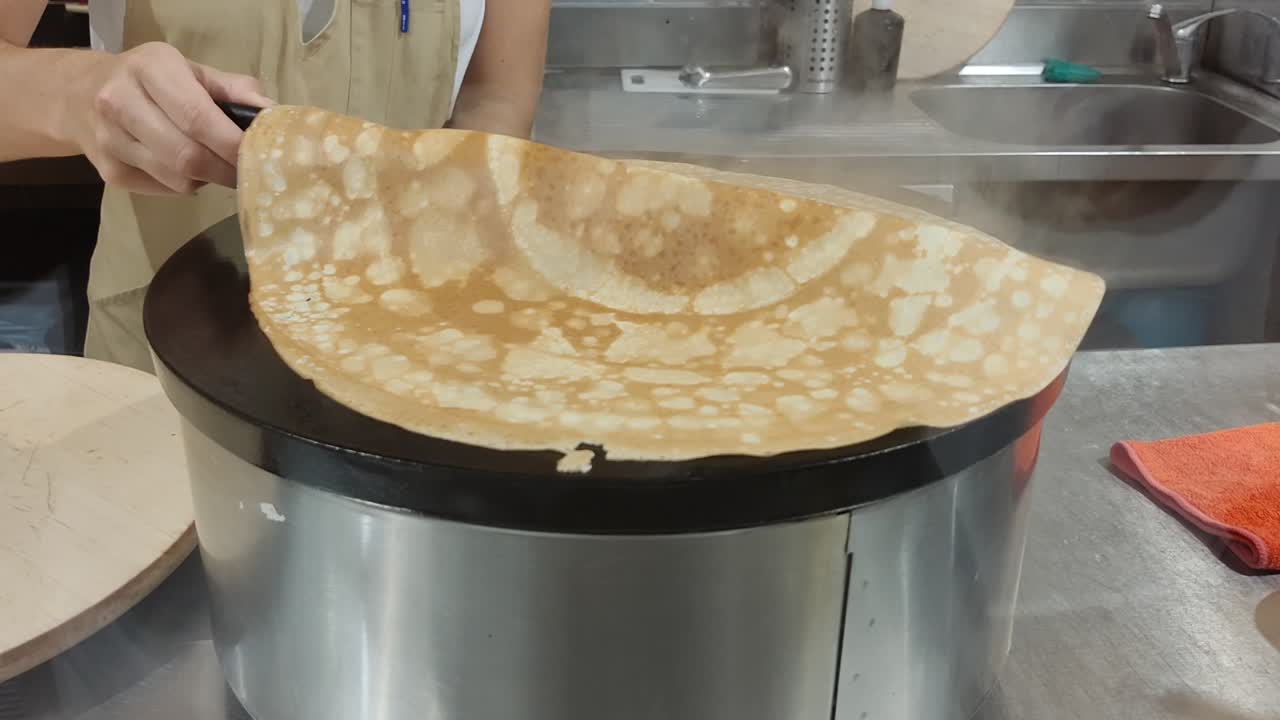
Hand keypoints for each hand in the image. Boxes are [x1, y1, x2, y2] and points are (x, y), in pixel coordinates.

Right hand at [69, 42, 272, 193]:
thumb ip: (233, 89)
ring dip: (207, 179)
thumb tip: (272, 114)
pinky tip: (185, 168)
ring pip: (177, 179)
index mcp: (149, 69)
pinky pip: (164, 190)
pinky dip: (185, 185)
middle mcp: (120, 102)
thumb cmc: (151, 81)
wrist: (79, 95)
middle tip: (248, 172)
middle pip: (186, 156)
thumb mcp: (191, 71)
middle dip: (225, 170)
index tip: (259, 155)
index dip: (231, 144)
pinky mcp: (109, 173)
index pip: (196, 117)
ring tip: (215, 164)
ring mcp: (110, 141)